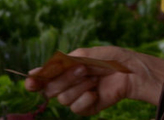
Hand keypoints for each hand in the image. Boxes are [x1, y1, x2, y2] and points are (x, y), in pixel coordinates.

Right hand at [24, 46, 163, 113]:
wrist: (132, 71)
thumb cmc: (110, 58)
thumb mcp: (84, 55)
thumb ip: (60, 64)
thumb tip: (34, 72)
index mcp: (64, 69)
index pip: (42, 79)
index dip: (34, 82)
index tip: (30, 83)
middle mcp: (68, 84)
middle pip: (50, 90)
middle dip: (65, 79)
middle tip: (83, 69)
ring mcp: (78, 97)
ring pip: (63, 100)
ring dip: (78, 87)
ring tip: (94, 79)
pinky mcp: (88, 108)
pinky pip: (76, 109)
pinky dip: (85, 100)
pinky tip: (95, 93)